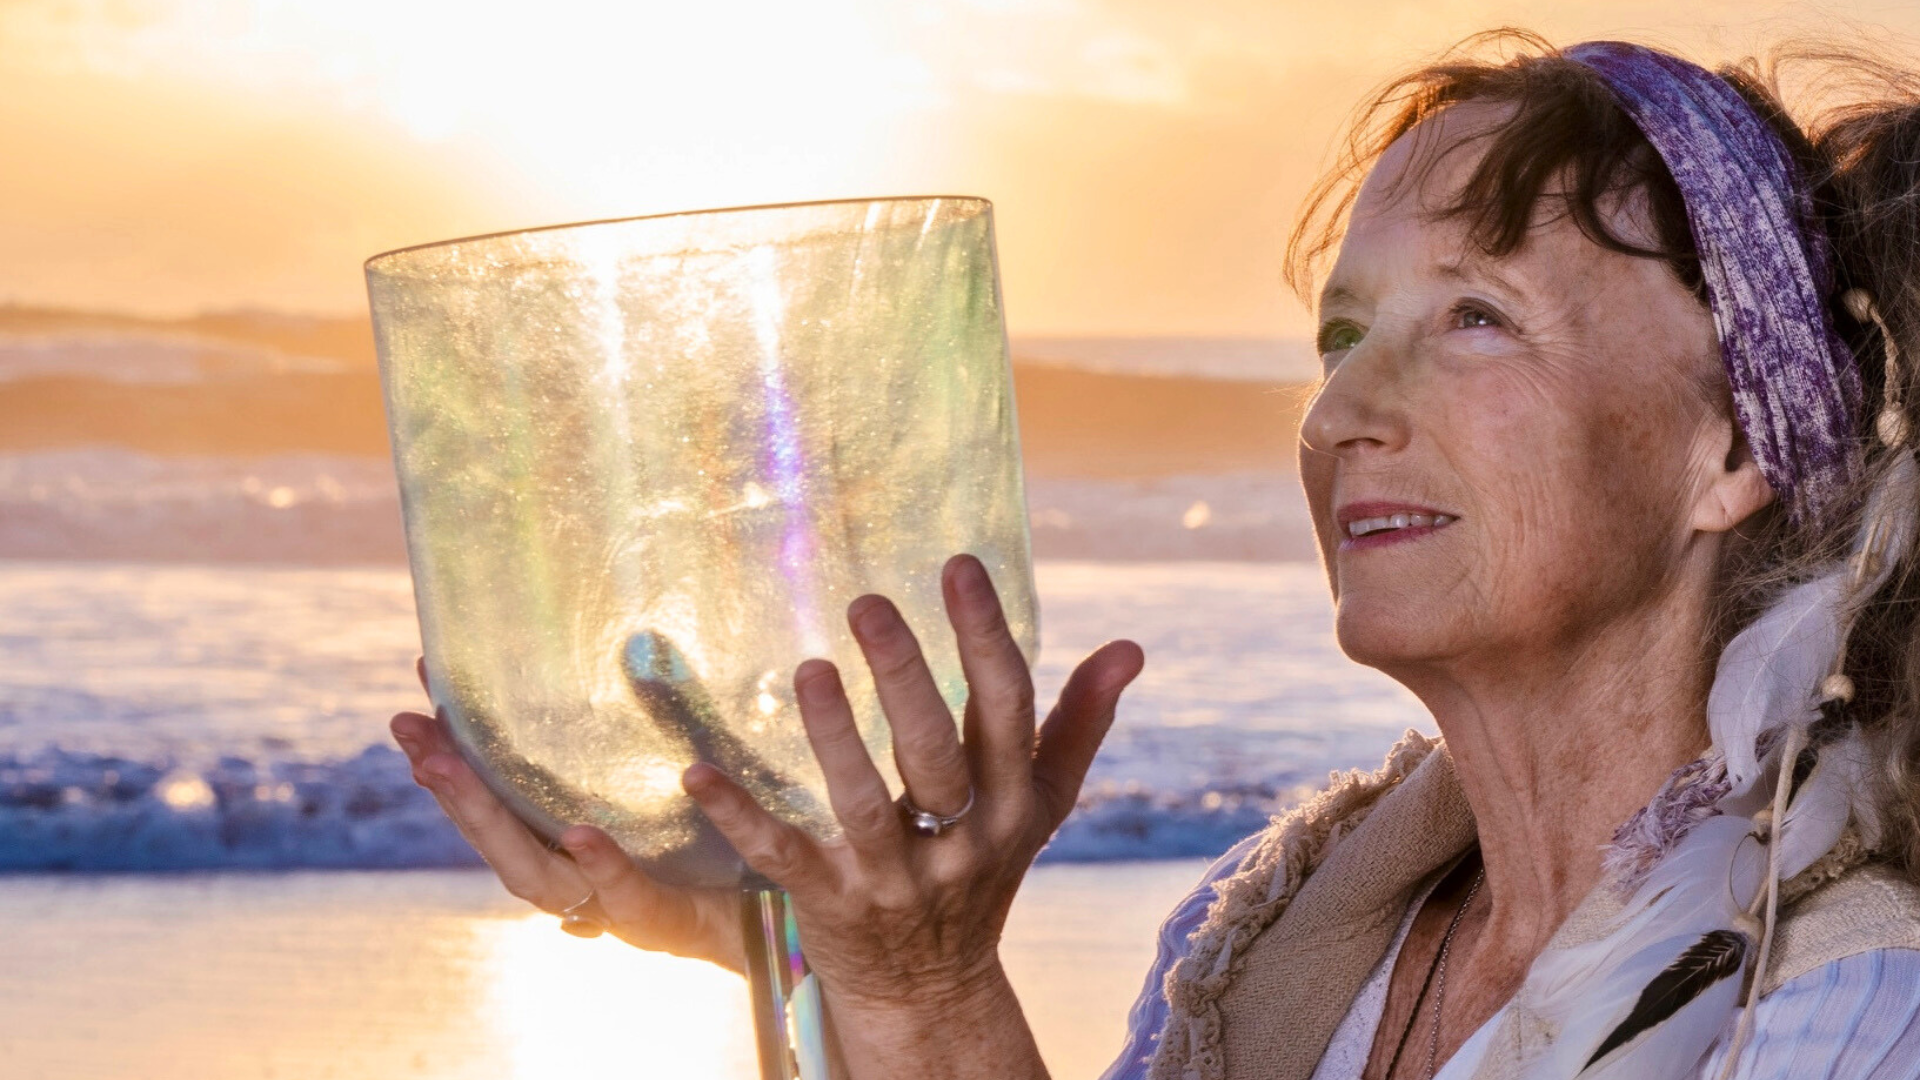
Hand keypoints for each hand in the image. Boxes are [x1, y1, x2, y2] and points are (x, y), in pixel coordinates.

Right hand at [390, 659, 746, 971]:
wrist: (783, 916)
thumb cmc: (726, 843)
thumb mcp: (684, 772)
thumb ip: (656, 722)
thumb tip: (639, 642)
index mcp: (569, 844)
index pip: (494, 798)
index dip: (453, 753)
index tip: (417, 695)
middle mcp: (578, 882)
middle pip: (496, 839)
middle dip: (449, 787)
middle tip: (410, 732)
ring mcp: (614, 909)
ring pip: (539, 878)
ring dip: (491, 822)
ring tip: (452, 768)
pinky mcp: (668, 923)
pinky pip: (632, 899)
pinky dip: (605, 866)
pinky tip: (582, 833)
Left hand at [682, 553, 1144, 1072]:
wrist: (932, 990)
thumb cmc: (985, 869)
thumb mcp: (1040, 803)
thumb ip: (1078, 722)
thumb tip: (1131, 647)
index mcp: (1011, 802)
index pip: (1005, 708)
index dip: (985, 636)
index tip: (959, 566)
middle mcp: (960, 839)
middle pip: (936, 751)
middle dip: (905, 675)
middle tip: (868, 602)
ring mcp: (894, 877)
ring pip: (864, 804)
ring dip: (834, 737)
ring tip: (809, 667)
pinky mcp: (832, 905)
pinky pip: (784, 856)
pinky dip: (742, 817)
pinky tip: (698, 773)